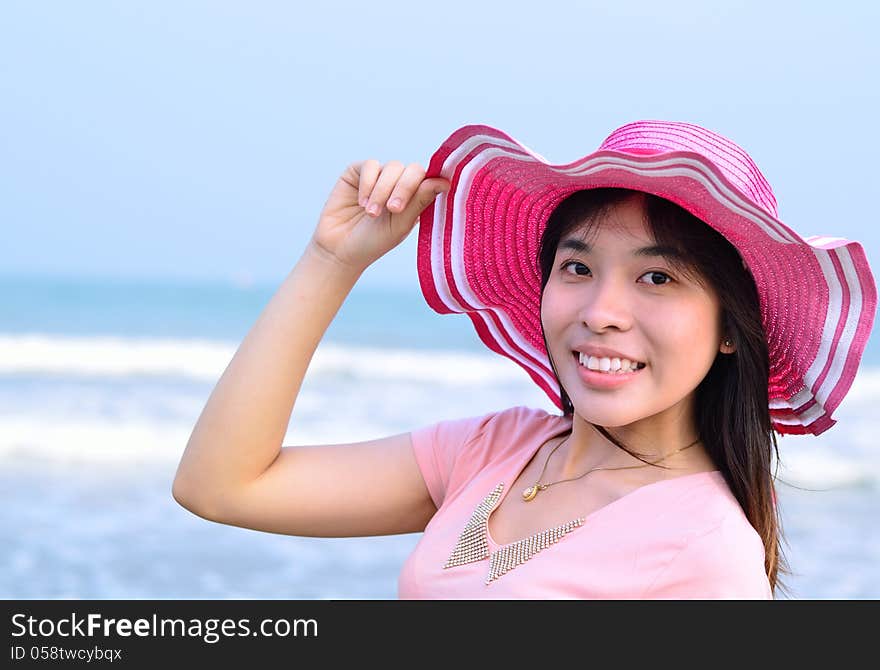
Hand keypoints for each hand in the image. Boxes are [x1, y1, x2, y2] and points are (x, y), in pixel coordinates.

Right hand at [309, 160, 449, 271]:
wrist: (339, 249)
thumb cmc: (372, 242)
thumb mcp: (399, 225)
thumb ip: (419, 202)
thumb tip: (444, 182)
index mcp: (415, 198)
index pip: (430, 179)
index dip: (434, 179)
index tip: (443, 185)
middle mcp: (399, 184)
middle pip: (413, 170)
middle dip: (405, 188)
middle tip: (393, 209)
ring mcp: (379, 177)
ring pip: (392, 167)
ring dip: (382, 191)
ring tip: (371, 213)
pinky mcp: (358, 172)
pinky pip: (370, 166)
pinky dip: (367, 184)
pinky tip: (362, 203)